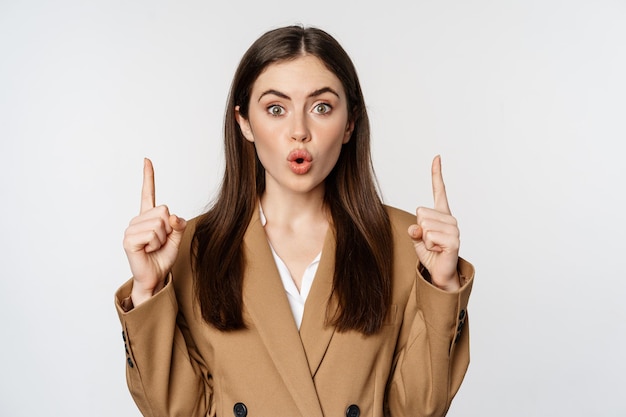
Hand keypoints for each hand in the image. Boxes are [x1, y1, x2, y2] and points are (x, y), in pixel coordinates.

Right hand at [122, 158, 186, 305]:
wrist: (155, 277)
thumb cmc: (162, 258)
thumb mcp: (176, 239)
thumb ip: (178, 225)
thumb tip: (173, 216)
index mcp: (148, 217)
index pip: (148, 193)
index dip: (148, 177)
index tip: (146, 160)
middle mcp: (138, 220)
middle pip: (163, 211)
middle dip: (168, 229)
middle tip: (160, 243)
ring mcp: (131, 229)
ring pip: (159, 223)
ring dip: (162, 239)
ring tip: (153, 248)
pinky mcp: (129, 240)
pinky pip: (152, 234)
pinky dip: (155, 244)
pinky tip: (147, 251)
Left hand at [408, 155, 460, 290]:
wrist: (440, 273)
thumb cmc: (430, 254)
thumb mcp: (417, 238)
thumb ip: (414, 229)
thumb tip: (416, 228)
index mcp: (441, 214)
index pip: (439, 190)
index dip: (437, 174)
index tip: (437, 157)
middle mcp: (450, 219)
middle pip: (421, 212)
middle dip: (419, 229)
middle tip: (429, 241)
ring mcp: (454, 229)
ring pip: (424, 225)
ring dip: (424, 240)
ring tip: (434, 247)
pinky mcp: (454, 241)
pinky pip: (430, 237)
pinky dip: (429, 246)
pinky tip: (439, 251)